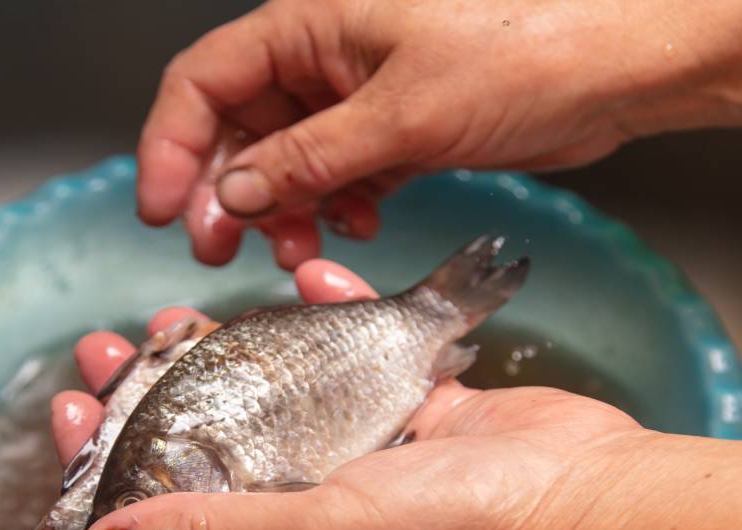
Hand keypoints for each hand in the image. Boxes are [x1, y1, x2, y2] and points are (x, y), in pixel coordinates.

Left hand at [51, 262, 642, 529]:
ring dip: (221, 353)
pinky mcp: (405, 404)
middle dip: (147, 396)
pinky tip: (308, 288)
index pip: (165, 509)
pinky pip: (351, 354)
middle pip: (203, 444)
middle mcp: (305, 499)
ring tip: (176, 314)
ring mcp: (355, 449)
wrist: (581, 497)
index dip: (108, 464)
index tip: (70, 408)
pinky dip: (328, 319)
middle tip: (107, 347)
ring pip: (267, 394)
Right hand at [138, 0, 741, 266]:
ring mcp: (356, 97)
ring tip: (291, 251)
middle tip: (216, 251)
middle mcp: (323, 59)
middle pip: (237, 128)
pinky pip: (334, 177)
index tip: (161, 209)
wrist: (619, 67)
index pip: (204, 81)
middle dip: (223, 192)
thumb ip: (308, 159)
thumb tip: (231, 193)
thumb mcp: (401, 114)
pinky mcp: (391, 132)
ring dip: (279, 211)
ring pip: (284, 161)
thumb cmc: (526, 49)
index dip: (172, 146)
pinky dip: (332, 209)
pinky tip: (353, 229)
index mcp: (310, 26)